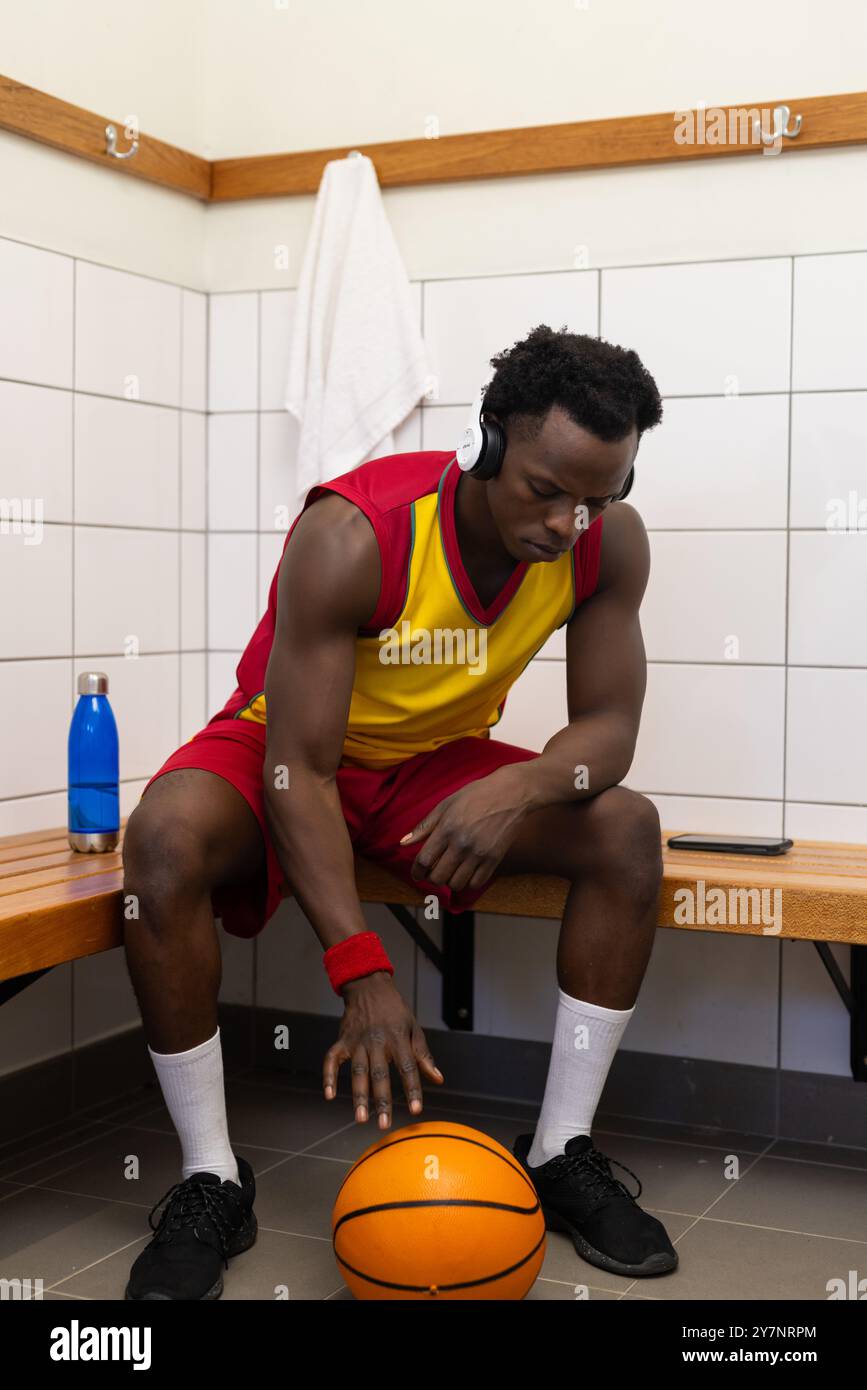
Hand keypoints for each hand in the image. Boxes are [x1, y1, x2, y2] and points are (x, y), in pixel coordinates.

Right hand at [322, 971, 443, 1128]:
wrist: (369, 986)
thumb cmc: (395, 1010)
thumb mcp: (414, 1028)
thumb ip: (423, 1055)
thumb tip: (438, 1079)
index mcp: (398, 1039)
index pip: (408, 1068)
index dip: (413, 1089)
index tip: (416, 1110)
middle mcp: (377, 1042)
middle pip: (380, 1075)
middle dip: (382, 1101)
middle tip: (384, 1124)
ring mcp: (358, 1041)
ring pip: (358, 1072)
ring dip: (358, 1096)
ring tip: (361, 1118)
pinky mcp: (342, 1040)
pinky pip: (332, 1060)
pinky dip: (328, 1077)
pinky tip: (329, 1096)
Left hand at [399, 764, 531, 895]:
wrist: (512, 793)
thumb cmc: (477, 795)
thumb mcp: (446, 804)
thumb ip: (424, 826)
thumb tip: (403, 843)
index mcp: (447, 828)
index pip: (424, 860)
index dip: (416, 871)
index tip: (417, 874)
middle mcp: (462, 843)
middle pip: (438, 877)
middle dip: (431, 878)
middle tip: (433, 872)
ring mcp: (479, 853)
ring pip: (456, 884)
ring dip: (449, 881)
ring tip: (451, 871)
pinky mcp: (495, 859)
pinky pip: (476, 883)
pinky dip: (468, 882)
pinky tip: (466, 872)